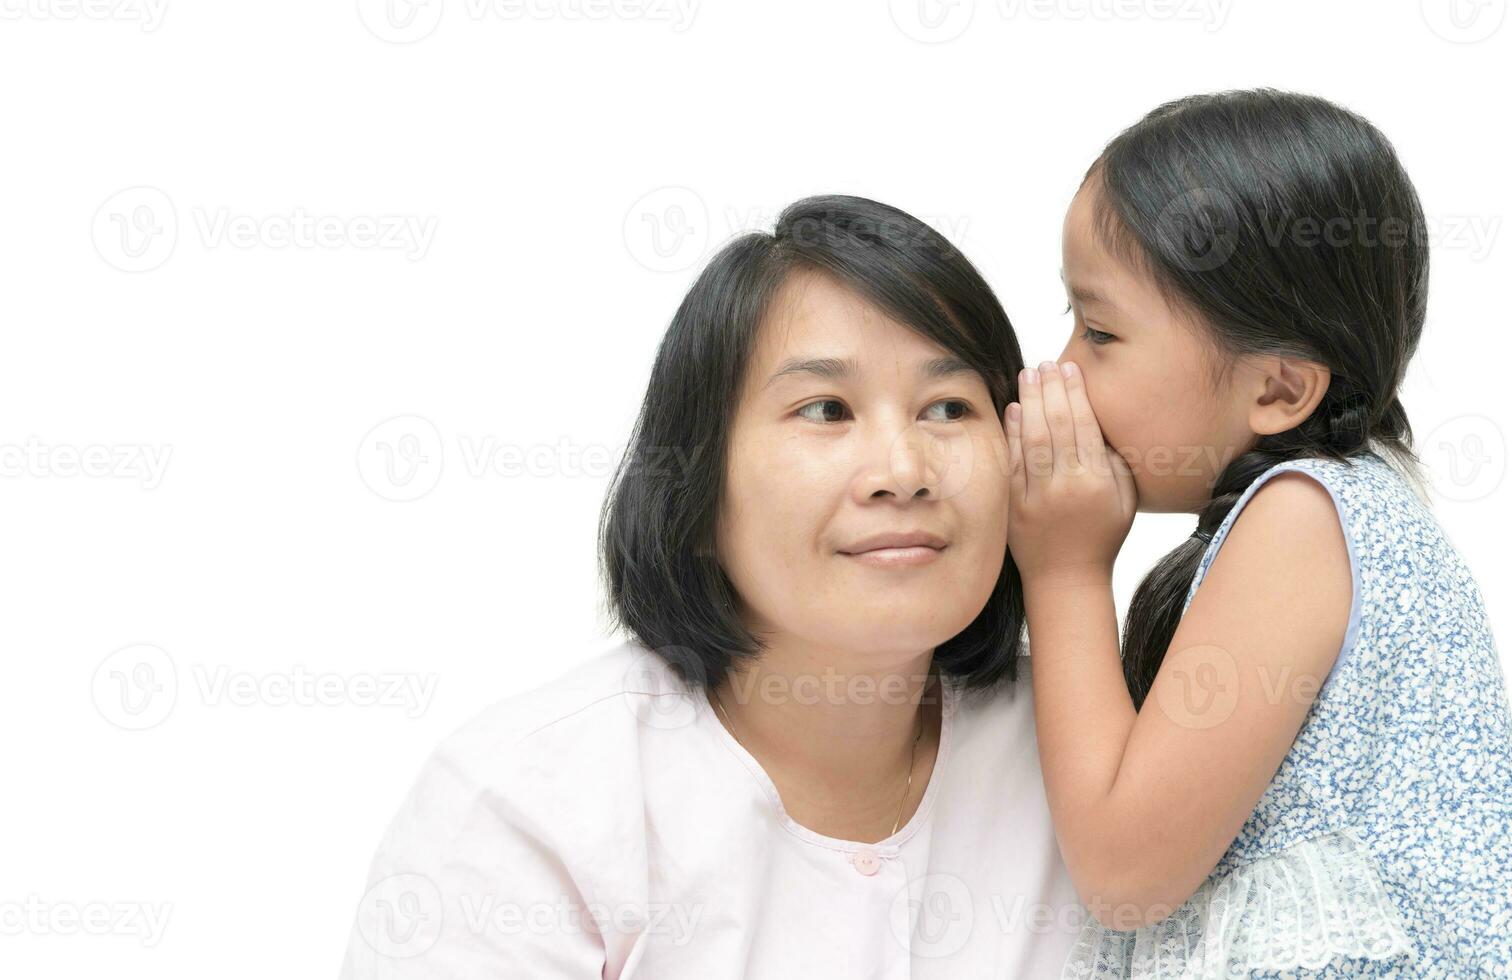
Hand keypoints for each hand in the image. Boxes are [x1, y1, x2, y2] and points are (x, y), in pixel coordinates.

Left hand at [1004, 360, 1136, 583]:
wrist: (1066, 580)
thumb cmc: (1101, 538)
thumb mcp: (1124, 501)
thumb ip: (1115, 462)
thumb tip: (1100, 422)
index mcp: (1096, 482)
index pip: (1083, 426)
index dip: (1075, 394)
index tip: (1069, 369)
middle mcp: (1065, 486)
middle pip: (1055, 425)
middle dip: (1050, 389)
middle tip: (1046, 363)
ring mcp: (1036, 495)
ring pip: (1031, 439)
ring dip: (1029, 402)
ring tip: (1028, 374)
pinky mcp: (1013, 504)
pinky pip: (1012, 462)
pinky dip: (1011, 433)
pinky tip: (1012, 409)